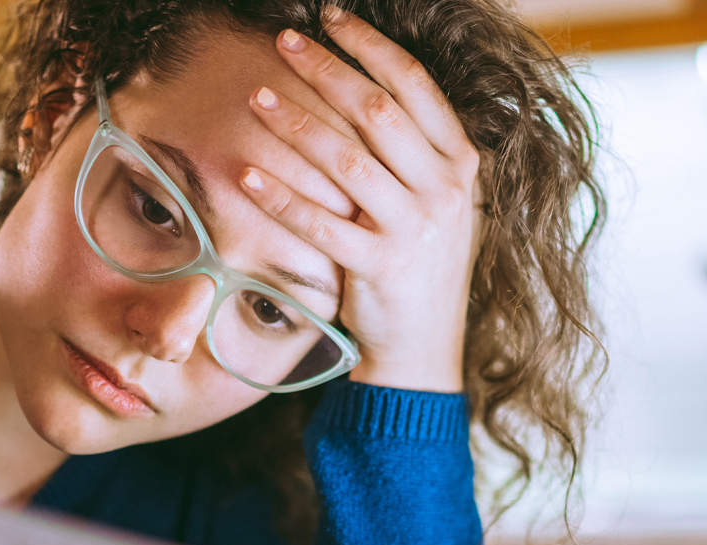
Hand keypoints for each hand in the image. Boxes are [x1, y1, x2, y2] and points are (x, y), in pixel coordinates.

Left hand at [241, 7, 481, 393]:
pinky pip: (321, 223)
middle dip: (327, 69)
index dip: (370, 46)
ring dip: (296, 124)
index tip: (330, 18)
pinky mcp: (380, 268)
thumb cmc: (418, 267)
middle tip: (284, 42)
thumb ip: (412, 152)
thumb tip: (361, 86)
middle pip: (377, 111)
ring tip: (257, 98)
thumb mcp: (436, 202)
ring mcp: (415, 230)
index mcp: (460, 165)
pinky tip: (246, 174)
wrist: (424, 349)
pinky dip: (280, 197)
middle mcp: (444, 191)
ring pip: (347, 160)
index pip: (415, 86)